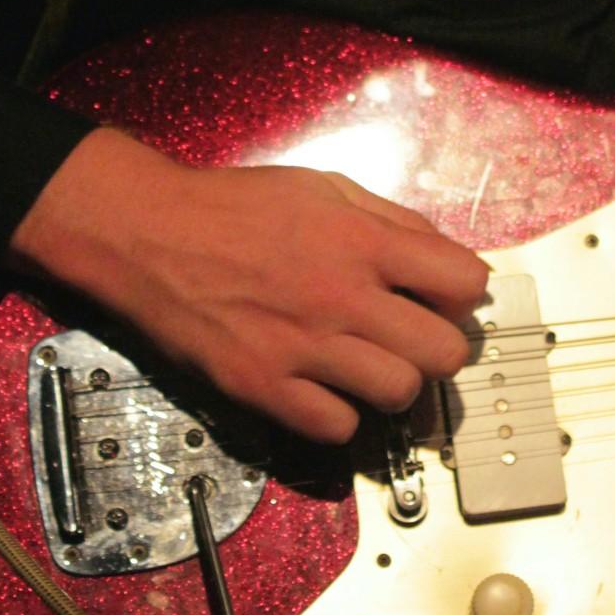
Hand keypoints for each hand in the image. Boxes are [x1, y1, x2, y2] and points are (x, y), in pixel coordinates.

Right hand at [8, 127, 489, 442]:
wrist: (149, 233)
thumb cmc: (234, 206)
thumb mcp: (324, 187)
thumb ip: (390, 221)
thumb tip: (442, 255)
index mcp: (363, 242)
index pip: (464, 281)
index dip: (464, 291)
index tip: (449, 294)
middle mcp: (342, 297)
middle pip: (443, 352)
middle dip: (441, 345)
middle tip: (417, 336)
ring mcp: (303, 348)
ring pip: (399, 394)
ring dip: (395, 382)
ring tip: (372, 363)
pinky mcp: (264, 387)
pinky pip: (337, 427)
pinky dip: (342, 413)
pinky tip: (327, 387)